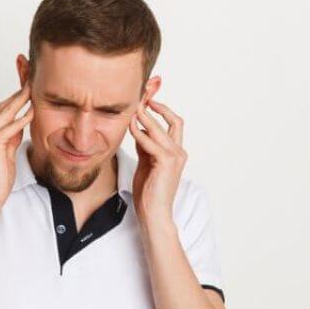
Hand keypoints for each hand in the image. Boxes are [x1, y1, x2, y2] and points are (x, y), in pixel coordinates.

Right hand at [0, 83, 33, 207]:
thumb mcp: (8, 153)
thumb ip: (12, 138)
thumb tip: (20, 125)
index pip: (1, 112)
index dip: (14, 100)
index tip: (26, 91)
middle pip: (2, 107)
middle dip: (17, 94)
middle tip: (30, 82)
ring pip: (4, 112)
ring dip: (19, 99)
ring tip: (31, 89)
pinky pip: (10, 127)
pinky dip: (21, 119)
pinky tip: (32, 112)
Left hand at [129, 96, 186, 225]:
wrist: (154, 213)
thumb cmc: (148, 192)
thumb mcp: (145, 163)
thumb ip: (144, 147)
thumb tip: (138, 129)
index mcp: (176, 151)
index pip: (173, 123)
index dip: (162, 109)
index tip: (147, 99)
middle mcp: (179, 151)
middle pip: (173, 119)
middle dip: (158, 105)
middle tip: (142, 95)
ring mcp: (175, 156)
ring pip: (161, 128)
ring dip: (145, 116)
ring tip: (132, 107)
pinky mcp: (167, 163)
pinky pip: (152, 142)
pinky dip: (140, 133)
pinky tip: (130, 127)